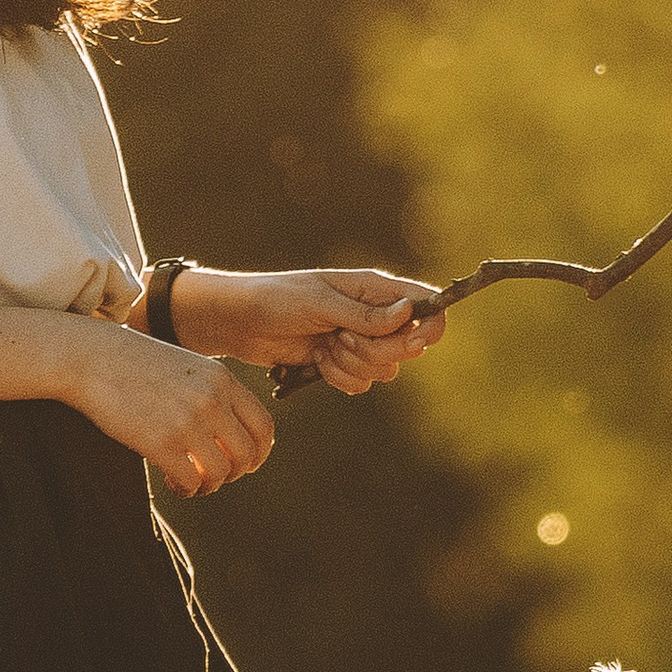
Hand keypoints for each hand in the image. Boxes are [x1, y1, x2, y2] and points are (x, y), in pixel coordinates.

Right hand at [64, 317, 274, 499]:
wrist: (92, 357)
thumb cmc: (136, 364)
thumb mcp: (187, 367)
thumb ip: (212, 393)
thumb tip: (229, 436)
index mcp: (222, 380)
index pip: (263, 427)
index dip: (258, 453)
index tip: (244, 463)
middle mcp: (212, 400)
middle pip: (246, 455)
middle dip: (233, 473)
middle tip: (214, 476)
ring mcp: (188, 422)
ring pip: (220, 473)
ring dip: (208, 485)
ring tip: (190, 482)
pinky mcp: (161, 442)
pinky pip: (191, 482)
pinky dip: (185, 489)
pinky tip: (170, 481)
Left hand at [172, 266, 445, 393]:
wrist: (240, 323)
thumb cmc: (277, 299)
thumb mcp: (320, 303)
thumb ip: (365, 314)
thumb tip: (409, 313)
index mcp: (374, 288)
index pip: (425, 304)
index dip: (431, 325)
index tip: (416, 342)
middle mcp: (373, 314)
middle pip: (408, 345)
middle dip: (378, 350)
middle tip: (343, 339)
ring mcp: (359, 341)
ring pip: (384, 370)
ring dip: (353, 365)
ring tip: (324, 347)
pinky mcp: (342, 363)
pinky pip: (361, 383)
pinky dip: (339, 378)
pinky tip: (316, 361)